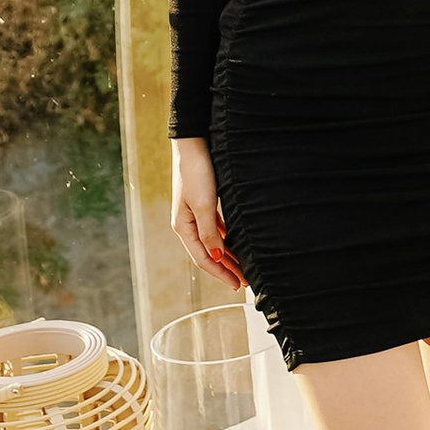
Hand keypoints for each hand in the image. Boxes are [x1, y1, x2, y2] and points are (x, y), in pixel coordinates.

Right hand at [169, 135, 244, 286]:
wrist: (193, 146)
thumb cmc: (196, 173)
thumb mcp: (203, 205)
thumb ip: (209, 233)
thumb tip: (217, 257)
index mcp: (183, 227)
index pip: (203, 259)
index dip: (220, 274)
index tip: (237, 284)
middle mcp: (187, 224)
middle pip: (208, 254)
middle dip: (226, 269)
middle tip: (245, 282)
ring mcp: (194, 215)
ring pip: (213, 242)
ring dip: (228, 256)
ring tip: (244, 267)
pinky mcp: (202, 205)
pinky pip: (215, 230)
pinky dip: (227, 240)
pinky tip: (237, 244)